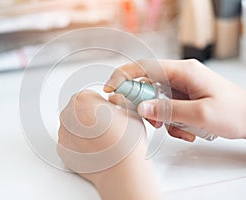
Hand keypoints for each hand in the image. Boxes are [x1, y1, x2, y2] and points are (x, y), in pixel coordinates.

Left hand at [58, 90, 160, 199]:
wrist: (121, 170)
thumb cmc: (125, 142)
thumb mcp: (130, 109)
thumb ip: (118, 99)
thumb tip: (113, 99)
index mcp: (83, 99)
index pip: (88, 96)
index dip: (100, 104)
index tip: (106, 113)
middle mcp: (68, 115)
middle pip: (78, 110)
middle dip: (90, 116)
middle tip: (105, 127)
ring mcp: (63, 133)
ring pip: (72, 126)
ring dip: (83, 130)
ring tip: (101, 139)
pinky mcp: (62, 150)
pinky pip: (70, 142)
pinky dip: (79, 144)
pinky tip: (93, 148)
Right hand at [104, 59, 245, 140]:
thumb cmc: (236, 112)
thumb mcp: (201, 114)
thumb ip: (169, 111)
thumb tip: (142, 108)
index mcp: (184, 71)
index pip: (145, 67)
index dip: (124, 75)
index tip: (111, 89)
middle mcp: (181, 76)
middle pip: (148, 84)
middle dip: (145, 104)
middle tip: (151, 120)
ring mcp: (182, 87)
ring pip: (156, 99)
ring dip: (161, 117)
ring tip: (176, 129)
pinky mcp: (184, 98)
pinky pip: (167, 108)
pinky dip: (171, 121)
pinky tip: (185, 130)